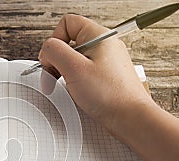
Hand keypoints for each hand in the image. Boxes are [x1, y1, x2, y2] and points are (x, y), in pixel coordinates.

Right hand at [39, 14, 154, 133]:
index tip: (51, 59)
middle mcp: (104, 45)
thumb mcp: (74, 68)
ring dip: (65, 72)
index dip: (54, 40)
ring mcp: (106, 61)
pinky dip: (76, 81)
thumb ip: (55, 51)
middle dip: (57, 60)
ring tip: (67, 86)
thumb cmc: (110, 95)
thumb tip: (47, 49)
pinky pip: (84, 72)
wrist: (131, 118)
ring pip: (76, 59)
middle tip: (54, 76)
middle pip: (70, 42)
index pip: (67, 24)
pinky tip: (78, 92)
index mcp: (99, 36)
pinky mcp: (106, 76)